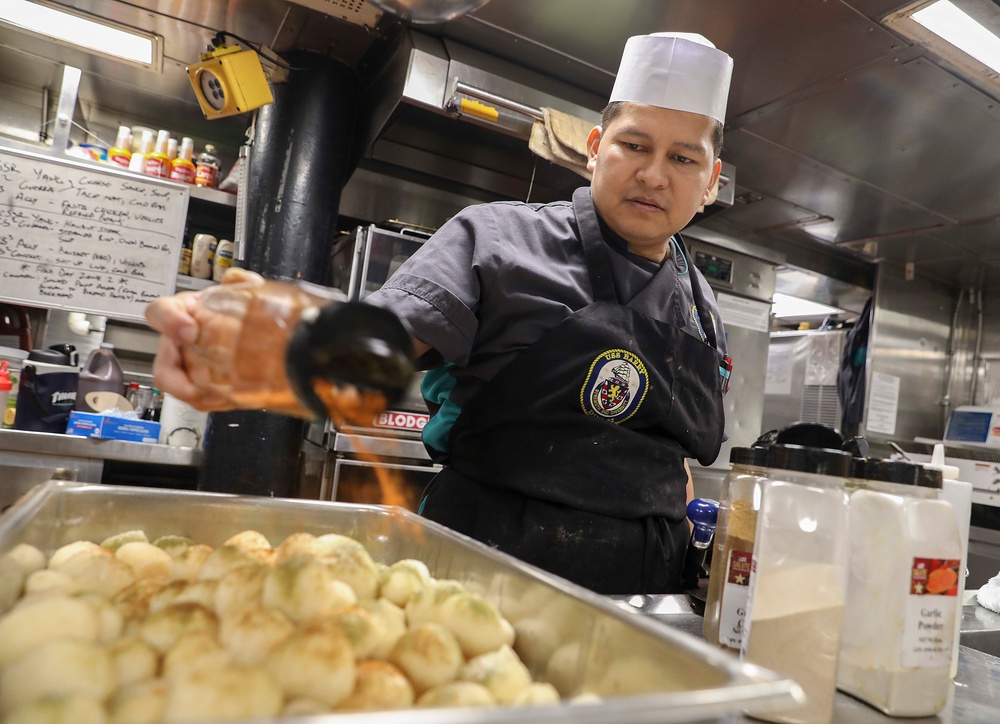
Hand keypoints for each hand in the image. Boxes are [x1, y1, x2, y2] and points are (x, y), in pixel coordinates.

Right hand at [145, 269, 263, 410]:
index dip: (169, 323)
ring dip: (201, 396)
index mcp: (182, 313)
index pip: (159, 312)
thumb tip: (237, 279)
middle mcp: (177, 342)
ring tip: (224, 395)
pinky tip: (233, 397)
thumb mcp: (240, 291)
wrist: (245, 329)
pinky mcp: (199, 384)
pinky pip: (198, 399)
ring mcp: (185, 366)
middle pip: (163, 369)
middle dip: (181, 382)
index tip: (189, 331)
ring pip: (180, 390)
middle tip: (203, 385)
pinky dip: (214, 402)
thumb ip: (240, 282)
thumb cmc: (230, 309)